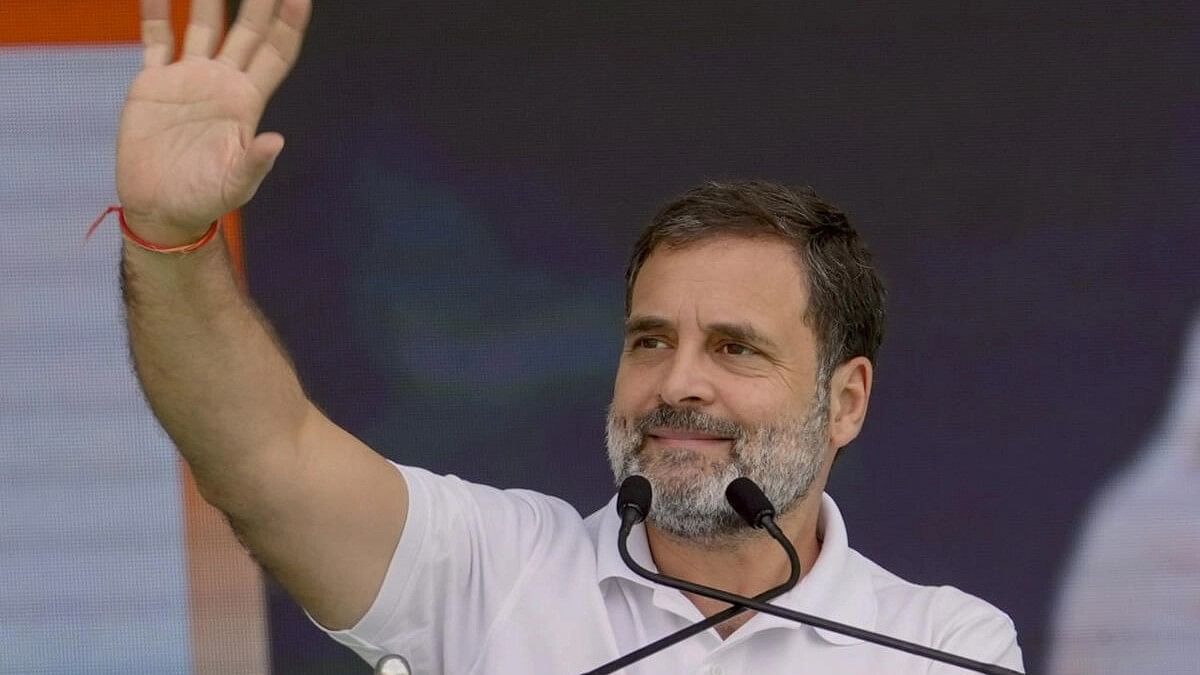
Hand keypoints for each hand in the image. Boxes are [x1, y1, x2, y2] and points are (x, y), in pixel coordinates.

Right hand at [116, 0, 310, 242]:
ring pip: (204, 24)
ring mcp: (189, 78)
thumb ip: (254, 164)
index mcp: (247, 101)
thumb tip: (276, 141)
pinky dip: (155, 12)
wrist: (161, 209)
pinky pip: (156, 38)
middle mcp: (222, 82)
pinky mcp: (154, 83)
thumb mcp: (234, 185)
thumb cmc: (204, 201)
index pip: (275, 53)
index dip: (289, 25)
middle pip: (246, 29)